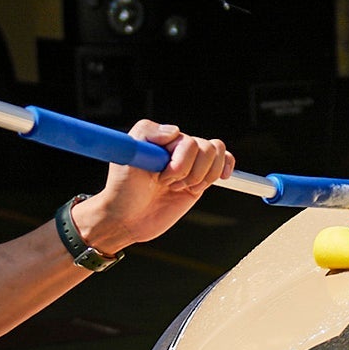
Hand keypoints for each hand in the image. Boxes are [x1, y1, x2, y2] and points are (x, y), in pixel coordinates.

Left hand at [73, 120, 234, 254]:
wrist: (126, 218)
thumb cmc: (122, 188)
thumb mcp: (127, 156)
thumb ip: (147, 132)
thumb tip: (175, 131)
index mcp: (162, 139)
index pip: (187, 141)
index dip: (179, 162)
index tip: (159, 176)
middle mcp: (177, 149)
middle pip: (205, 148)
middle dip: (188, 171)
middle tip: (166, 184)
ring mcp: (190, 164)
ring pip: (215, 155)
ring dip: (199, 177)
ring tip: (178, 188)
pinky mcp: (198, 181)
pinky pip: (223, 163)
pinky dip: (225, 166)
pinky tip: (221, 176)